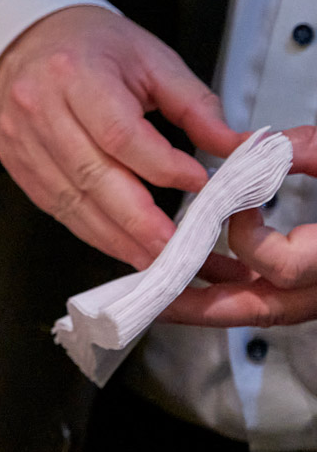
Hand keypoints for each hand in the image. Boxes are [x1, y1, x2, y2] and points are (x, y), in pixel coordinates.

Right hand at [0, 5, 237, 269]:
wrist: (28, 40)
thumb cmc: (93, 47)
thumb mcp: (153, 60)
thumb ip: (196, 106)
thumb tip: (234, 149)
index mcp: (75, 73)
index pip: (119, 133)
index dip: (160, 167)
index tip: (198, 185)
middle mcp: (38, 106)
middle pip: (91, 174)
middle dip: (139, 220)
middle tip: (177, 248)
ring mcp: (20, 138)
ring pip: (70, 199)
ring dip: (116, 236)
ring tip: (156, 258)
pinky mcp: (15, 161)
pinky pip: (54, 205)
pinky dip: (91, 229)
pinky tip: (121, 243)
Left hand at [160, 125, 316, 326]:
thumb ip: (315, 149)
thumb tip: (267, 142)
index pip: (280, 267)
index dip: (246, 236)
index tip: (231, 200)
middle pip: (259, 309)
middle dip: (200, 306)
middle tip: (151, 294)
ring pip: (259, 307)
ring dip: (208, 297)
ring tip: (158, 282)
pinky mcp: (314, 286)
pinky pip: (268, 293)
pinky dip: (233, 282)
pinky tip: (201, 265)